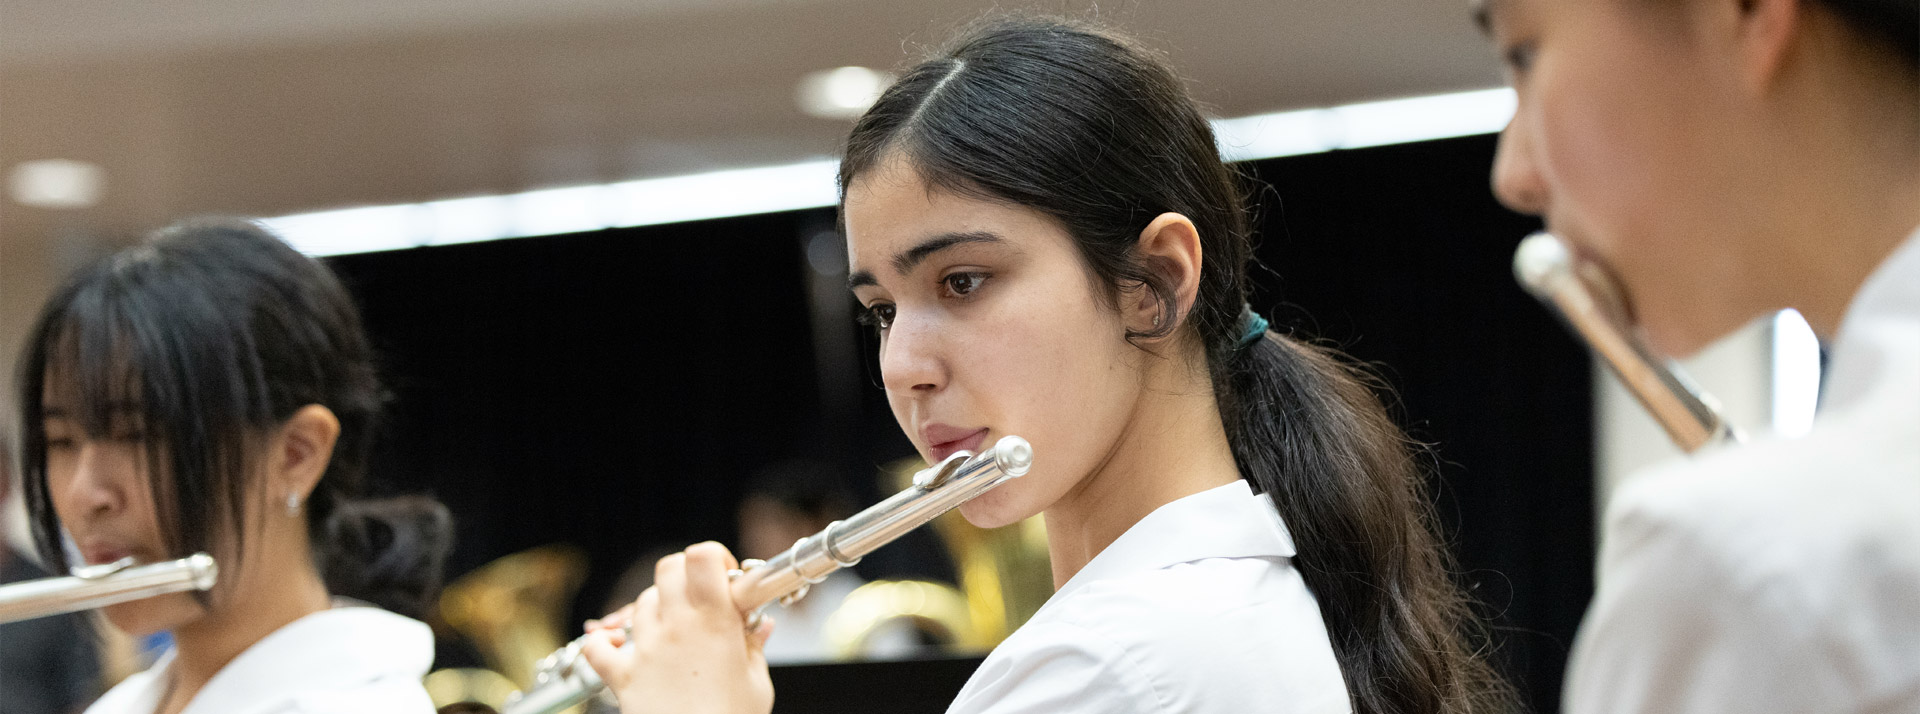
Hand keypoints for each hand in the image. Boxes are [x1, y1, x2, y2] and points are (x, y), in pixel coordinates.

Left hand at [580, 542, 774, 713]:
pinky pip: (598, 647)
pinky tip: (621, 647)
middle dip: (685, 575)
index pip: (702, 556)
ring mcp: (646, 649)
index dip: (714, 559)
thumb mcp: (757, 682)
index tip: (724, 578)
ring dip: (658, 608)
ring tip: (674, 630)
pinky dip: (605, 642)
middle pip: (668, 568)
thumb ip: (755, 647)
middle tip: (700, 597)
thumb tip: (761, 626)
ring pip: (642, 601)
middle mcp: (676, 626)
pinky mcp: (622, 675)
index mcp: (715, 621)